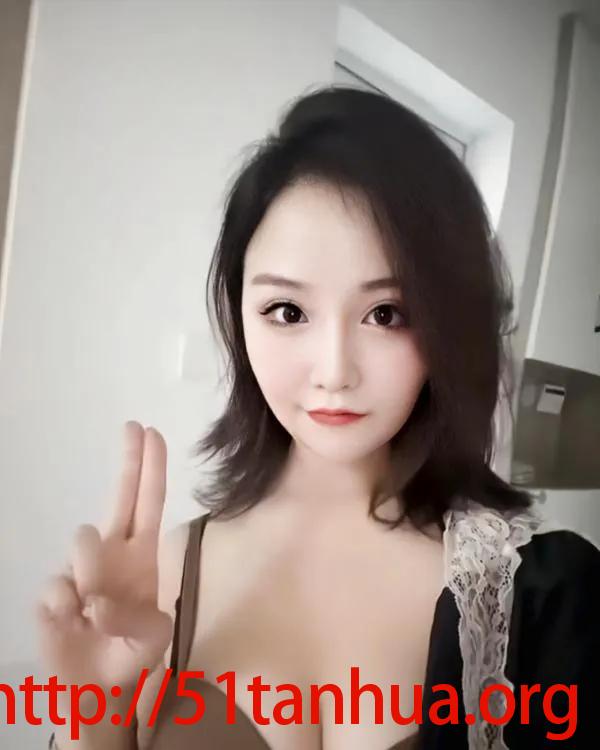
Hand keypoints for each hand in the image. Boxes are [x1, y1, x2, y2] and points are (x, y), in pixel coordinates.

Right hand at [36, 422, 172, 691]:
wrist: (99, 688)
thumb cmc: (131, 652)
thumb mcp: (153, 639)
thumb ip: (137, 620)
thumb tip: (96, 602)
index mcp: (141, 554)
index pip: (149, 503)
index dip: (152, 469)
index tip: (152, 434)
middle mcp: (111, 551)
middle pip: (119, 496)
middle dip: (129, 460)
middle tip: (133, 426)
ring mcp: (78, 568)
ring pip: (83, 541)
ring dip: (94, 575)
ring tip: (97, 615)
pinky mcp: (52, 592)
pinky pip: (57, 587)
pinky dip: (68, 610)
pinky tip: (74, 625)